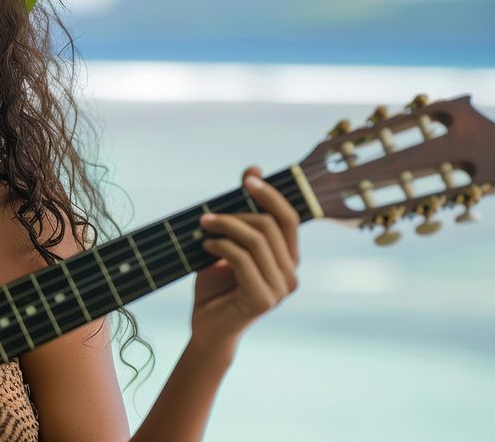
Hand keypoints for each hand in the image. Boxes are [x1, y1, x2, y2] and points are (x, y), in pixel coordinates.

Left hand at [189, 166, 299, 362]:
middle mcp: (291, 273)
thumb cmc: (216, 285)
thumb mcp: (228, 242)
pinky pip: (242, 259)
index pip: (289, 217)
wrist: (206, 327)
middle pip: (270, 225)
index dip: (270, 195)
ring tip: (203, 228)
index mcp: (288, 258)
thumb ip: (241, 210)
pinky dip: (220, 247)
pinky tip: (205, 247)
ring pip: (256, 240)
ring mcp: (280, 289)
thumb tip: (254, 168)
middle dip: (236, 213)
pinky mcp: (263, 299)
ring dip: (224, 227)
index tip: (247, 178)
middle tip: (206, 216)